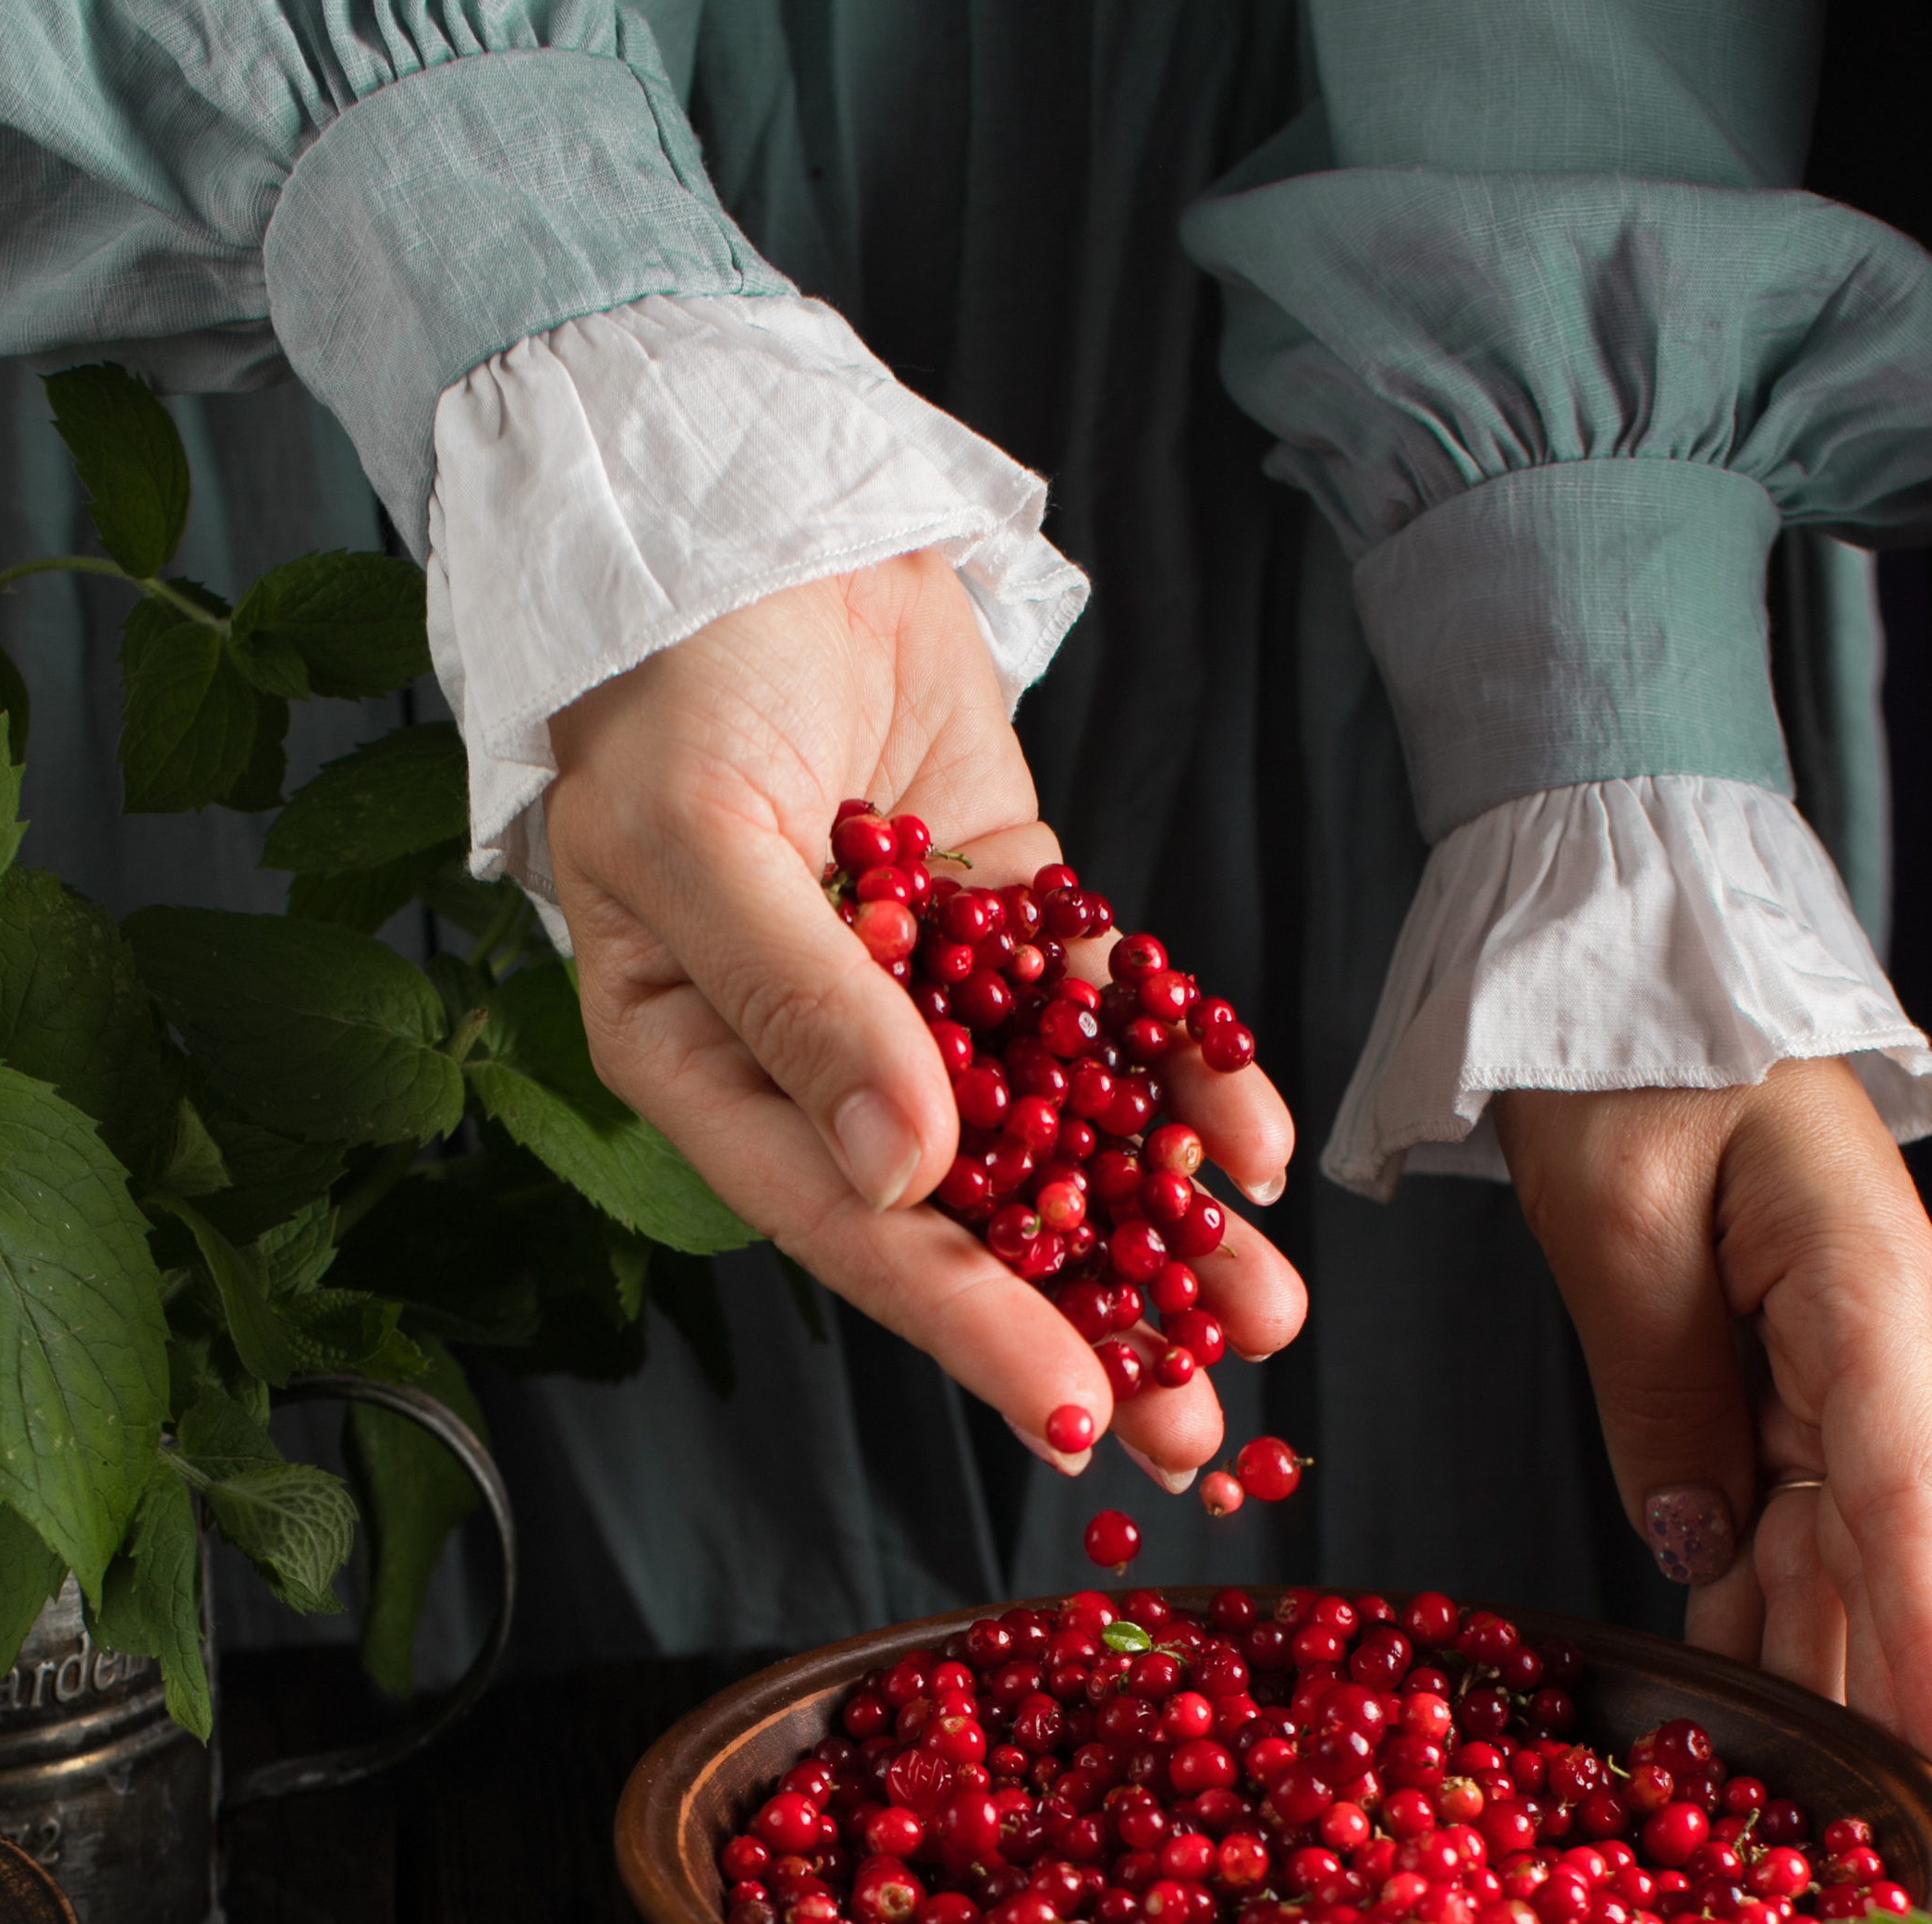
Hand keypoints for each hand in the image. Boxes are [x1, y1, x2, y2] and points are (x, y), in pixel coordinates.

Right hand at [542, 552, 1303, 1489]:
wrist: (740, 496)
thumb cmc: (667, 670)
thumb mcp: (703, 836)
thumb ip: (802, 1006)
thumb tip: (903, 1176)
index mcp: (702, 1068)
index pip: (847, 1226)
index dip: (964, 1324)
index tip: (1072, 1410)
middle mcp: (813, 1054)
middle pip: (966, 1216)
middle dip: (1089, 1318)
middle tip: (1197, 1421)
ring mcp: (920, 986)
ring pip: (1054, 1133)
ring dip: (1161, 1230)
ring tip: (1263, 1317)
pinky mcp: (1005, 910)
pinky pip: (1101, 1013)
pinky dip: (1177, 1074)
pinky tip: (1251, 1146)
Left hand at [1492, 1059, 1931, 1817]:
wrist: (1624, 959)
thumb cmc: (1625, 1053)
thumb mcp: (1617, 1214)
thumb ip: (1662, 1386)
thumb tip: (1704, 1542)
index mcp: (1861, 1299)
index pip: (1908, 1505)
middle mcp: (1872, 1352)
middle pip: (1890, 1561)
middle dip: (1897, 1708)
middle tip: (1902, 1855)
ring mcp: (1831, 1373)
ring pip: (1837, 1560)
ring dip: (1827, 1680)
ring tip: (1817, 1821)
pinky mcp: (1776, 1383)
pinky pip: (1778, 1523)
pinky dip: (1762, 1614)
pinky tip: (1747, 1710)